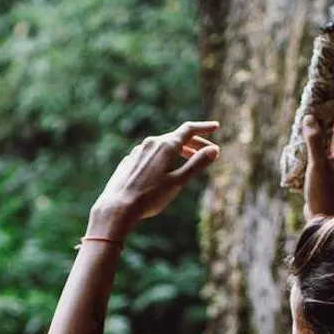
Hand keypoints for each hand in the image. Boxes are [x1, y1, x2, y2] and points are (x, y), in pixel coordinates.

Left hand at [90, 120, 219, 233]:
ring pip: (163, 145)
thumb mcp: (178, 182)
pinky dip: (164, 157)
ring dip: (179, 150)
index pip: (189, 130)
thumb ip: (197, 164)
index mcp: (166, 146)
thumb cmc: (150, 197)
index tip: (215, 126)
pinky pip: (152, 154)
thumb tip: (214, 150)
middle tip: (208, 153)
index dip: (204, 128)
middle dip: (195, 143)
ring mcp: (139, 151)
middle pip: (177, 137)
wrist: (118, 207)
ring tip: (189, 160)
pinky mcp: (130, 160)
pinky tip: (165, 169)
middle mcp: (151, 143)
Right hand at [301, 83, 333, 219]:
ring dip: (329, 122)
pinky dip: (323, 135)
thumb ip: (314, 141)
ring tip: (316, 108)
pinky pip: (332, 144)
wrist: (323, 217)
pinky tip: (311, 128)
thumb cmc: (323, 194)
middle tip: (327, 93)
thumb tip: (309, 118)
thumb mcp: (318, 165)